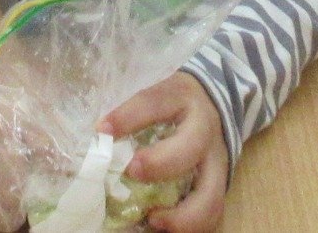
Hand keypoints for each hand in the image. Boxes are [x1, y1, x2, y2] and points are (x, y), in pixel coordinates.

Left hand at [99, 72, 228, 232]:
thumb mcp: (156, 97)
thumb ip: (131, 115)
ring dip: (183, 214)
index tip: (102, 130)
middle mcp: (203, 128)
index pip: (154, 102)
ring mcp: (218, 160)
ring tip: (153, 219)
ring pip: (211, 192)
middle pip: (190, 145)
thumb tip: (94, 143)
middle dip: (159, 163)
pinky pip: (214, 212)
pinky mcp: (223, 184)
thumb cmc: (173, 104)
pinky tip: (165, 228)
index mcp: (180, 98)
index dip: (128, 117)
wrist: (215, 102)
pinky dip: (191, 226)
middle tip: (131, 172)